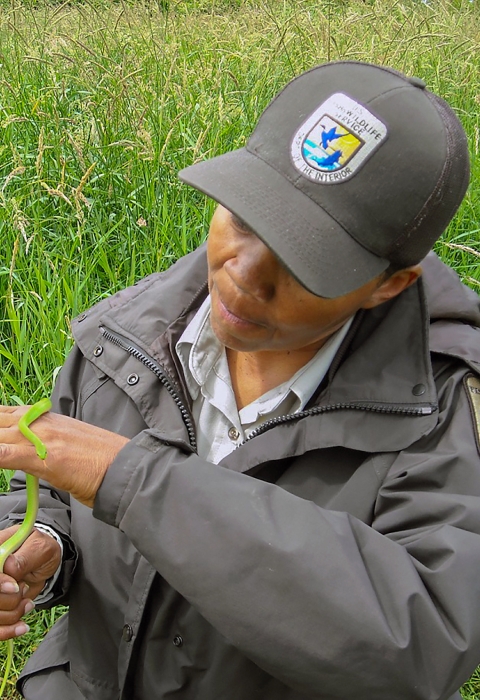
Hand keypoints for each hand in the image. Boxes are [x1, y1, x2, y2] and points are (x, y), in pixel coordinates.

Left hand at [0, 406, 128, 507]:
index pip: (4, 413)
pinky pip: (5, 454)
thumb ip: (46, 444)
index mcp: (46, 418)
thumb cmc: (102, 463)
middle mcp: (41, 422)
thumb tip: (30, 452)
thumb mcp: (70, 446)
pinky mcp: (44, 457)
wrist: (126, 469)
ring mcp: (42, 437)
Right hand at [0, 526, 61, 639]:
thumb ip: (23, 558)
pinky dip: (8, 630)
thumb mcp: (39, 547)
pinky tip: (22, 627)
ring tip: (27, 603)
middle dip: (9, 600)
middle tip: (24, 590)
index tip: (15, 586)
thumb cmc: (41, 549)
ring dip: (12, 614)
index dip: (0, 583)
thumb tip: (8, 567)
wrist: (45, 561)